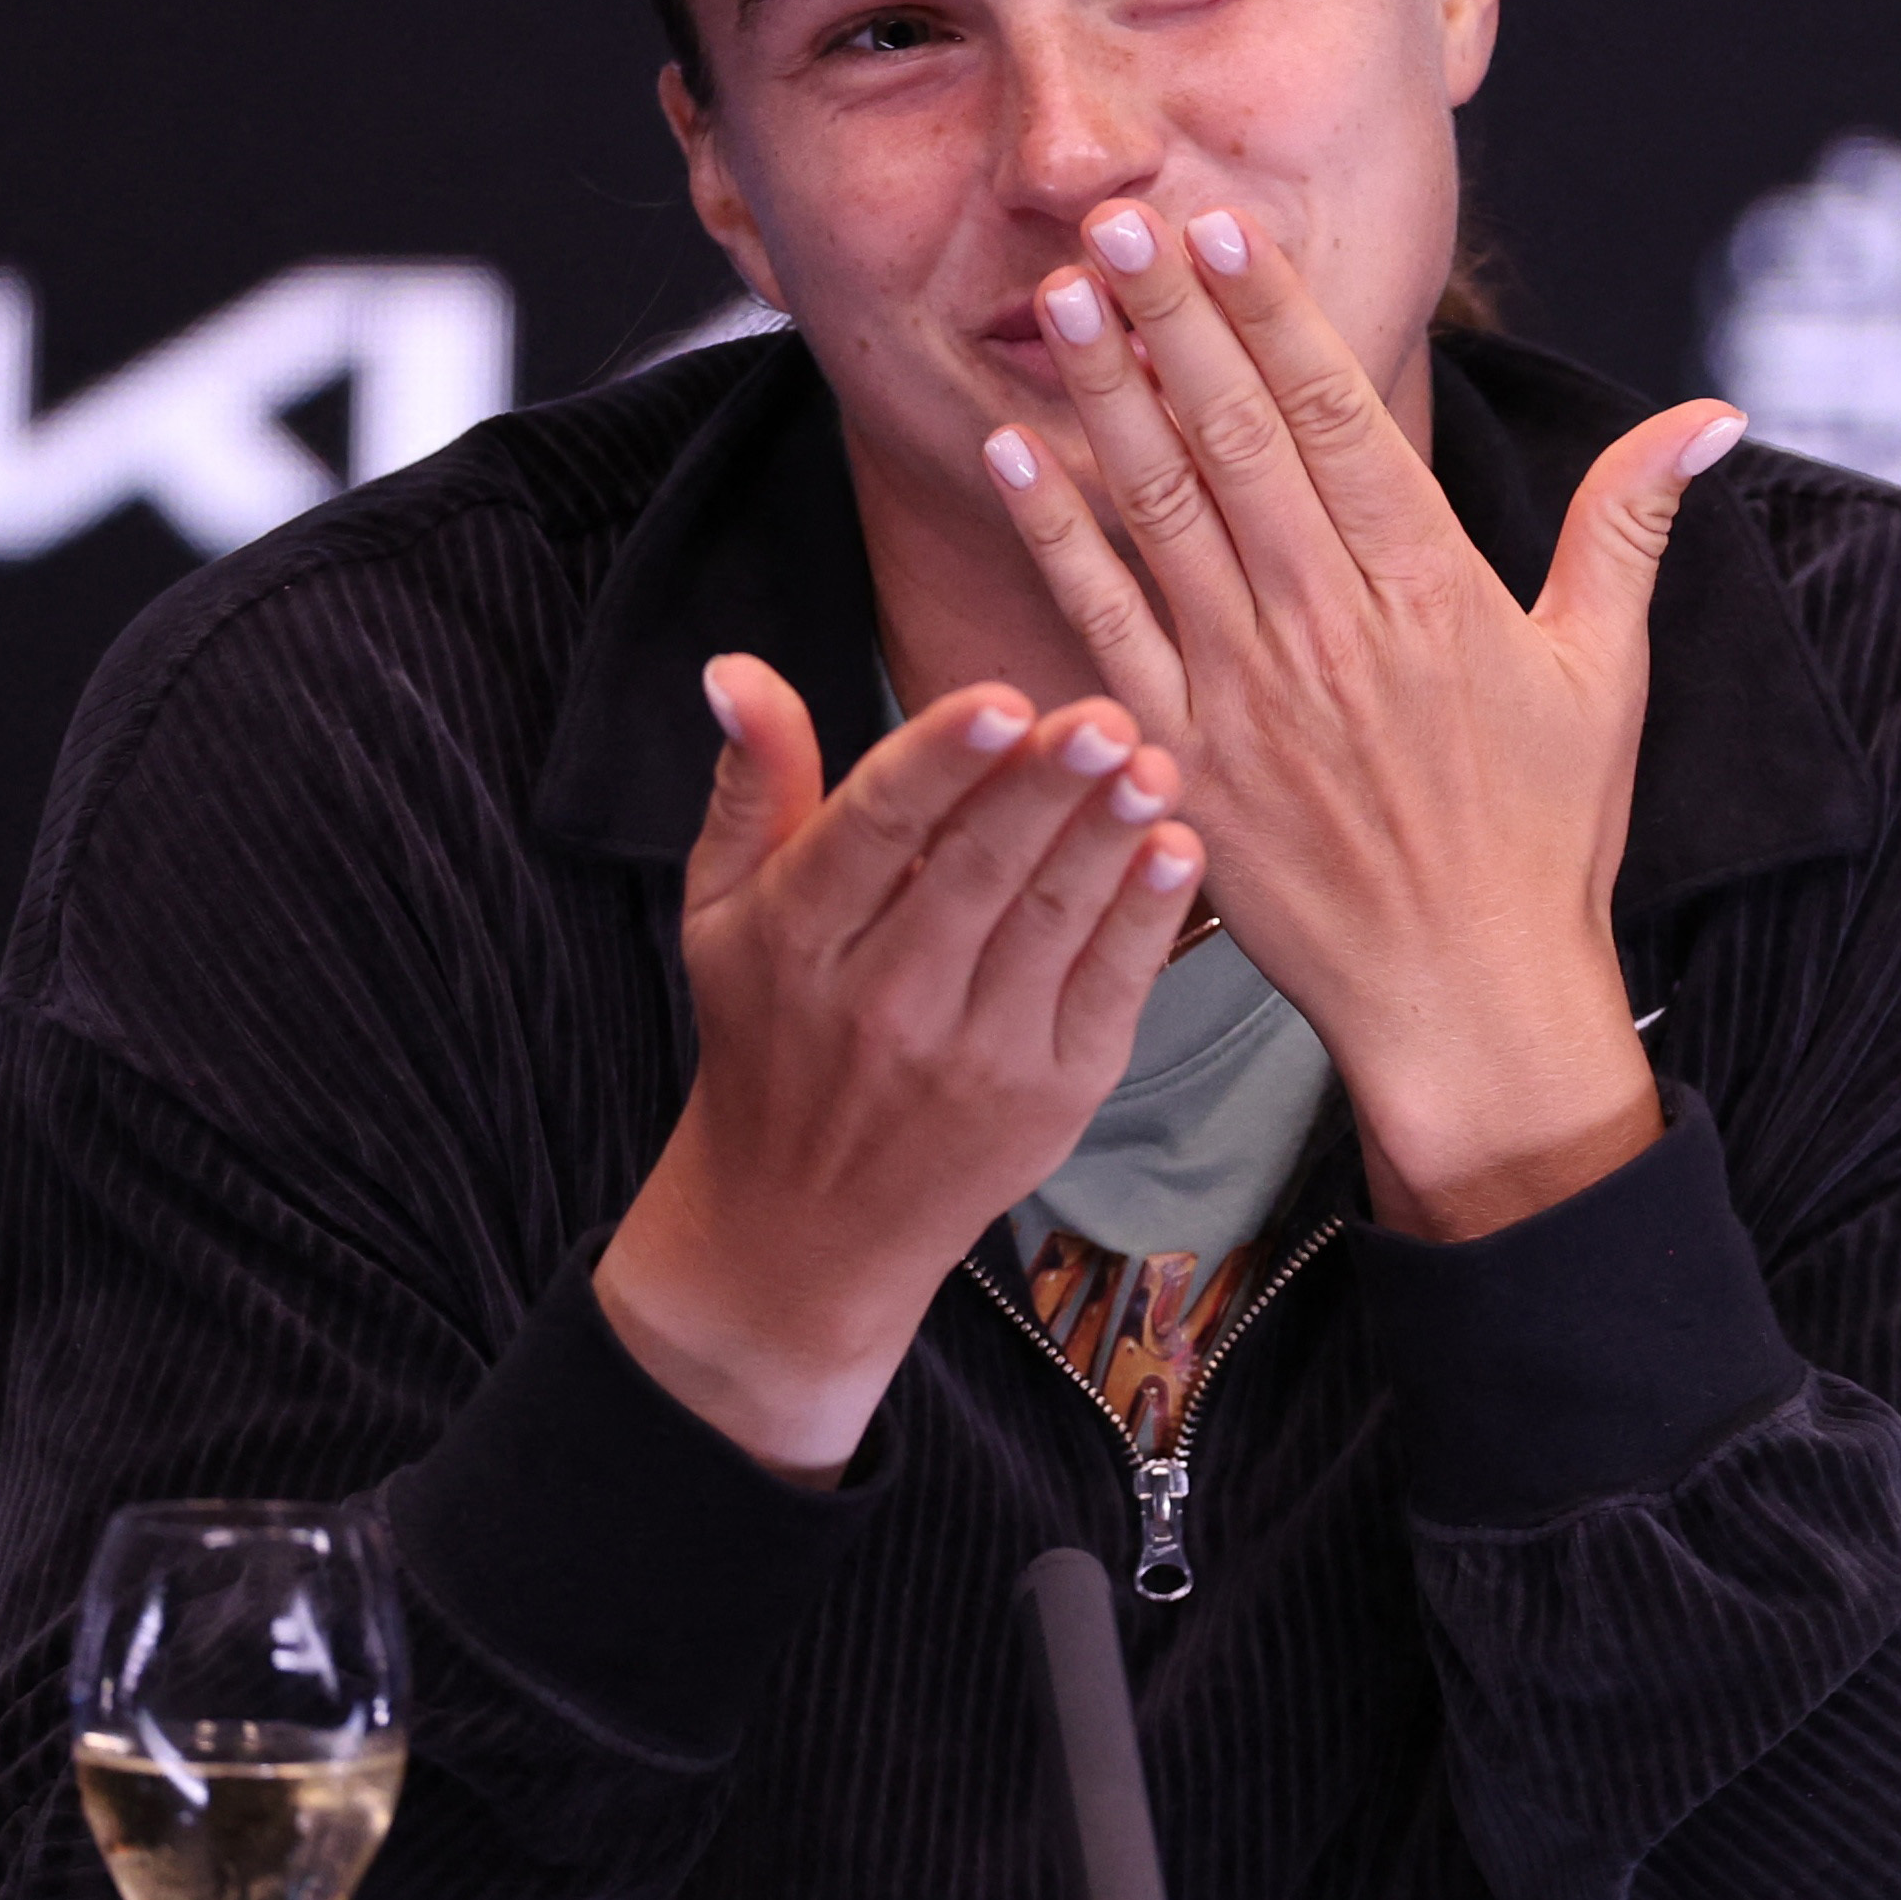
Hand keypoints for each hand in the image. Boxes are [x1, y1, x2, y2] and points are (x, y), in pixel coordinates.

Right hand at [594, 661, 1208, 1478]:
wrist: (802, 1231)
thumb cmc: (769, 1040)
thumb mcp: (724, 911)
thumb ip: (753, 785)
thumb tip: (737, 668)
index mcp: (796, 940)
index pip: (873, 831)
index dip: (940, 763)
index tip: (1001, 700)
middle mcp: (883, 1001)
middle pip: (975, 873)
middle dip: (1046, 789)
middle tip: (1106, 715)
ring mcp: (973, 1054)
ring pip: (1049, 926)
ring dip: (1108, 841)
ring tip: (1153, 762)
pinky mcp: (1049, 1094)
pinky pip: (1108, 990)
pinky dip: (1147, 919)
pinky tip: (1176, 850)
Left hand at [981, 196, 1742, 1238]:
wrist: (1468, 1001)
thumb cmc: (1545, 839)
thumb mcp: (1603, 674)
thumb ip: (1628, 529)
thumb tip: (1713, 417)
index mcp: (1431, 593)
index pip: (1339, 416)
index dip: (1274, 311)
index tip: (1223, 222)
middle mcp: (1329, 627)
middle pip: (1238, 437)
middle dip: (1174, 316)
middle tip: (1116, 212)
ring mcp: (1246, 693)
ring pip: (1160, 510)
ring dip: (1107, 395)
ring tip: (1064, 293)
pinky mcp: (1183, 758)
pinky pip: (1104, 626)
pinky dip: (1055, 537)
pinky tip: (1013, 454)